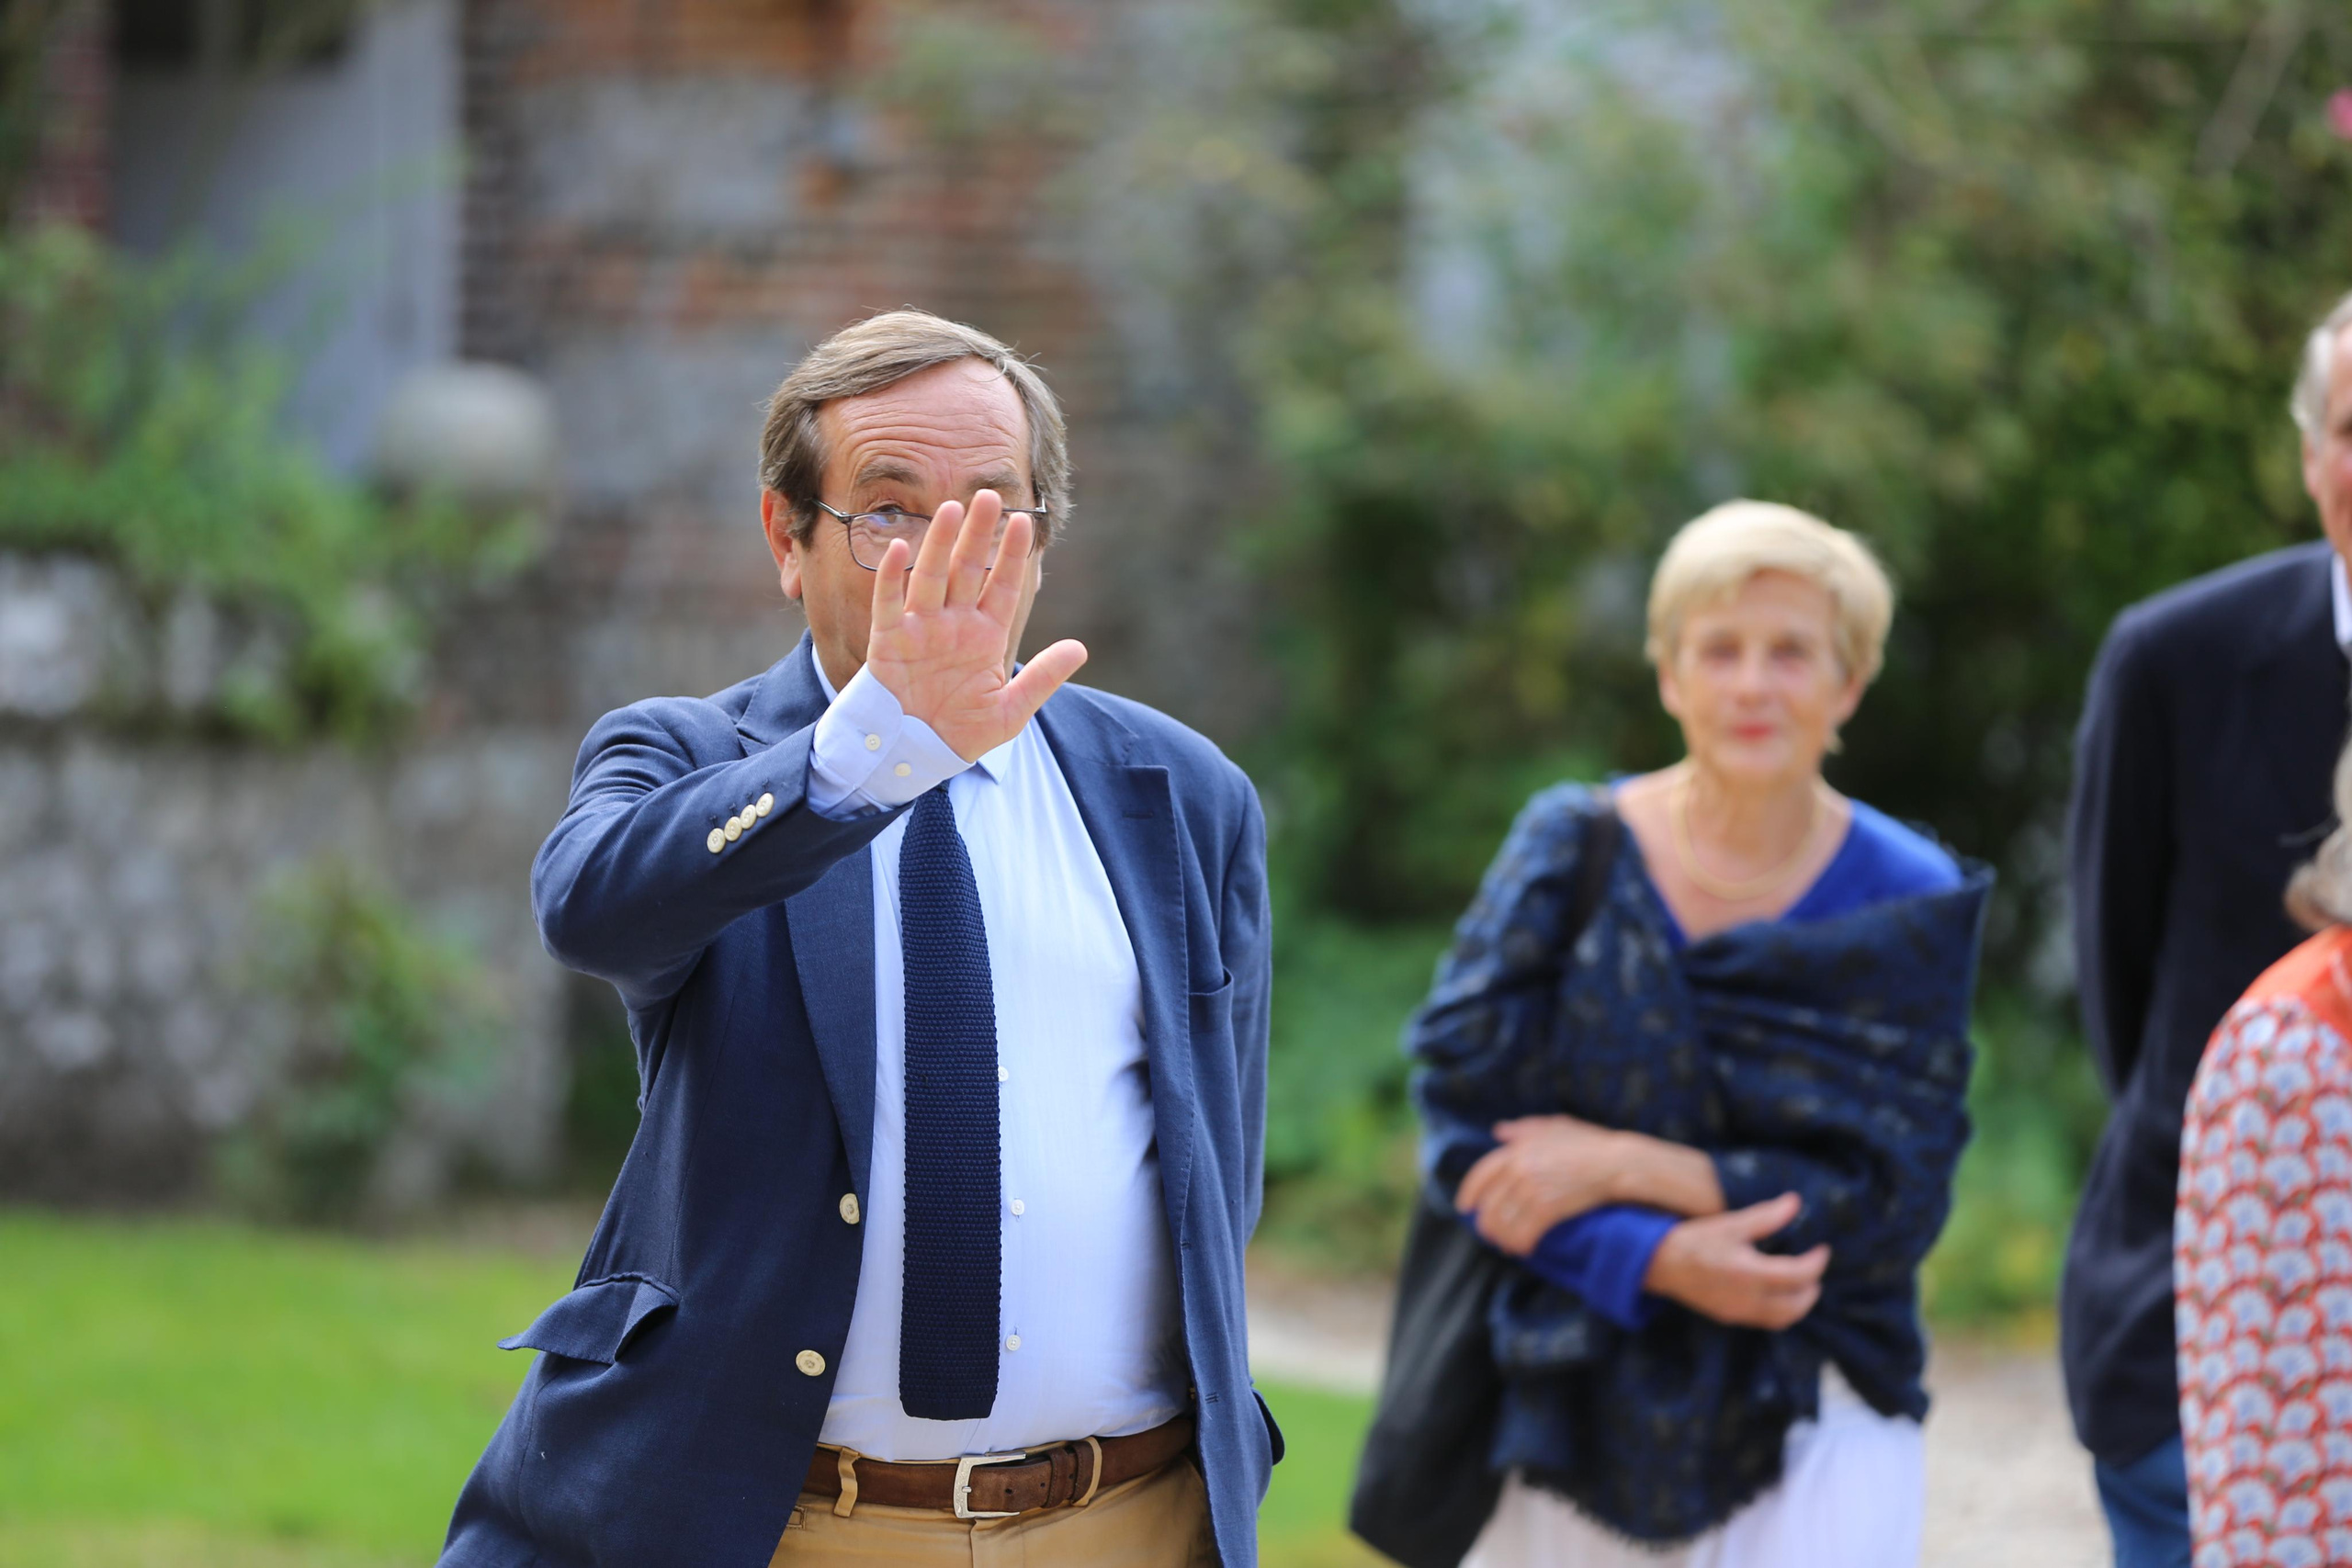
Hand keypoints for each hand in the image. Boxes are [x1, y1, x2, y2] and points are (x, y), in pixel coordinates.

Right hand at [863, 490, 1086, 760]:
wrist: (913, 754)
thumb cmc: (960, 733)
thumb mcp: (1010, 712)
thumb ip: (1043, 679)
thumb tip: (1079, 649)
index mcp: (985, 636)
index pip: (1004, 586)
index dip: (1014, 556)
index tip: (1026, 524)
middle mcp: (954, 623)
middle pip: (969, 569)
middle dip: (979, 534)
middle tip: (990, 496)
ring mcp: (921, 628)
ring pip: (932, 576)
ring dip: (940, 543)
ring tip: (951, 510)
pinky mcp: (889, 640)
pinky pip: (889, 603)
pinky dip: (892, 577)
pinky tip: (899, 548)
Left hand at [1455, 1115, 1626, 1253]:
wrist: (1618, 1163)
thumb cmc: (1591, 1144)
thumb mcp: (1556, 1127)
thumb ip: (1525, 1129)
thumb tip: (1499, 1130)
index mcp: (1517, 1150)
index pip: (1481, 1175)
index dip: (1469, 1193)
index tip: (1464, 1208)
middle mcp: (1519, 1169)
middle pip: (1489, 1204)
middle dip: (1486, 1223)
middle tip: (1489, 1235)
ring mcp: (1532, 1189)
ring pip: (1502, 1222)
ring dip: (1502, 1238)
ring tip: (1507, 1245)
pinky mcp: (1547, 1208)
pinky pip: (1522, 1233)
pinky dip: (1520, 1244)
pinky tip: (1524, 1249)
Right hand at [1641, 1193, 1827, 1329]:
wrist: (1658, 1263)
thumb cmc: (1694, 1240)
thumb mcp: (1730, 1223)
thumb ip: (1766, 1216)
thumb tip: (1795, 1202)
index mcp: (1750, 1273)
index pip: (1799, 1275)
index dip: (1817, 1262)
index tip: (1822, 1249)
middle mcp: (1748, 1299)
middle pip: (1797, 1305)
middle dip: (1812, 1287)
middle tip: (1815, 1267)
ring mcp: (1738, 1311)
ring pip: (1783, 1319)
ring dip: (1799, 1303)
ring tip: (1802, 1283)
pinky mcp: (1729, 1316)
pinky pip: (1766, 1320)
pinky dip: (1780, 1310)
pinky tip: (1777, 1292)